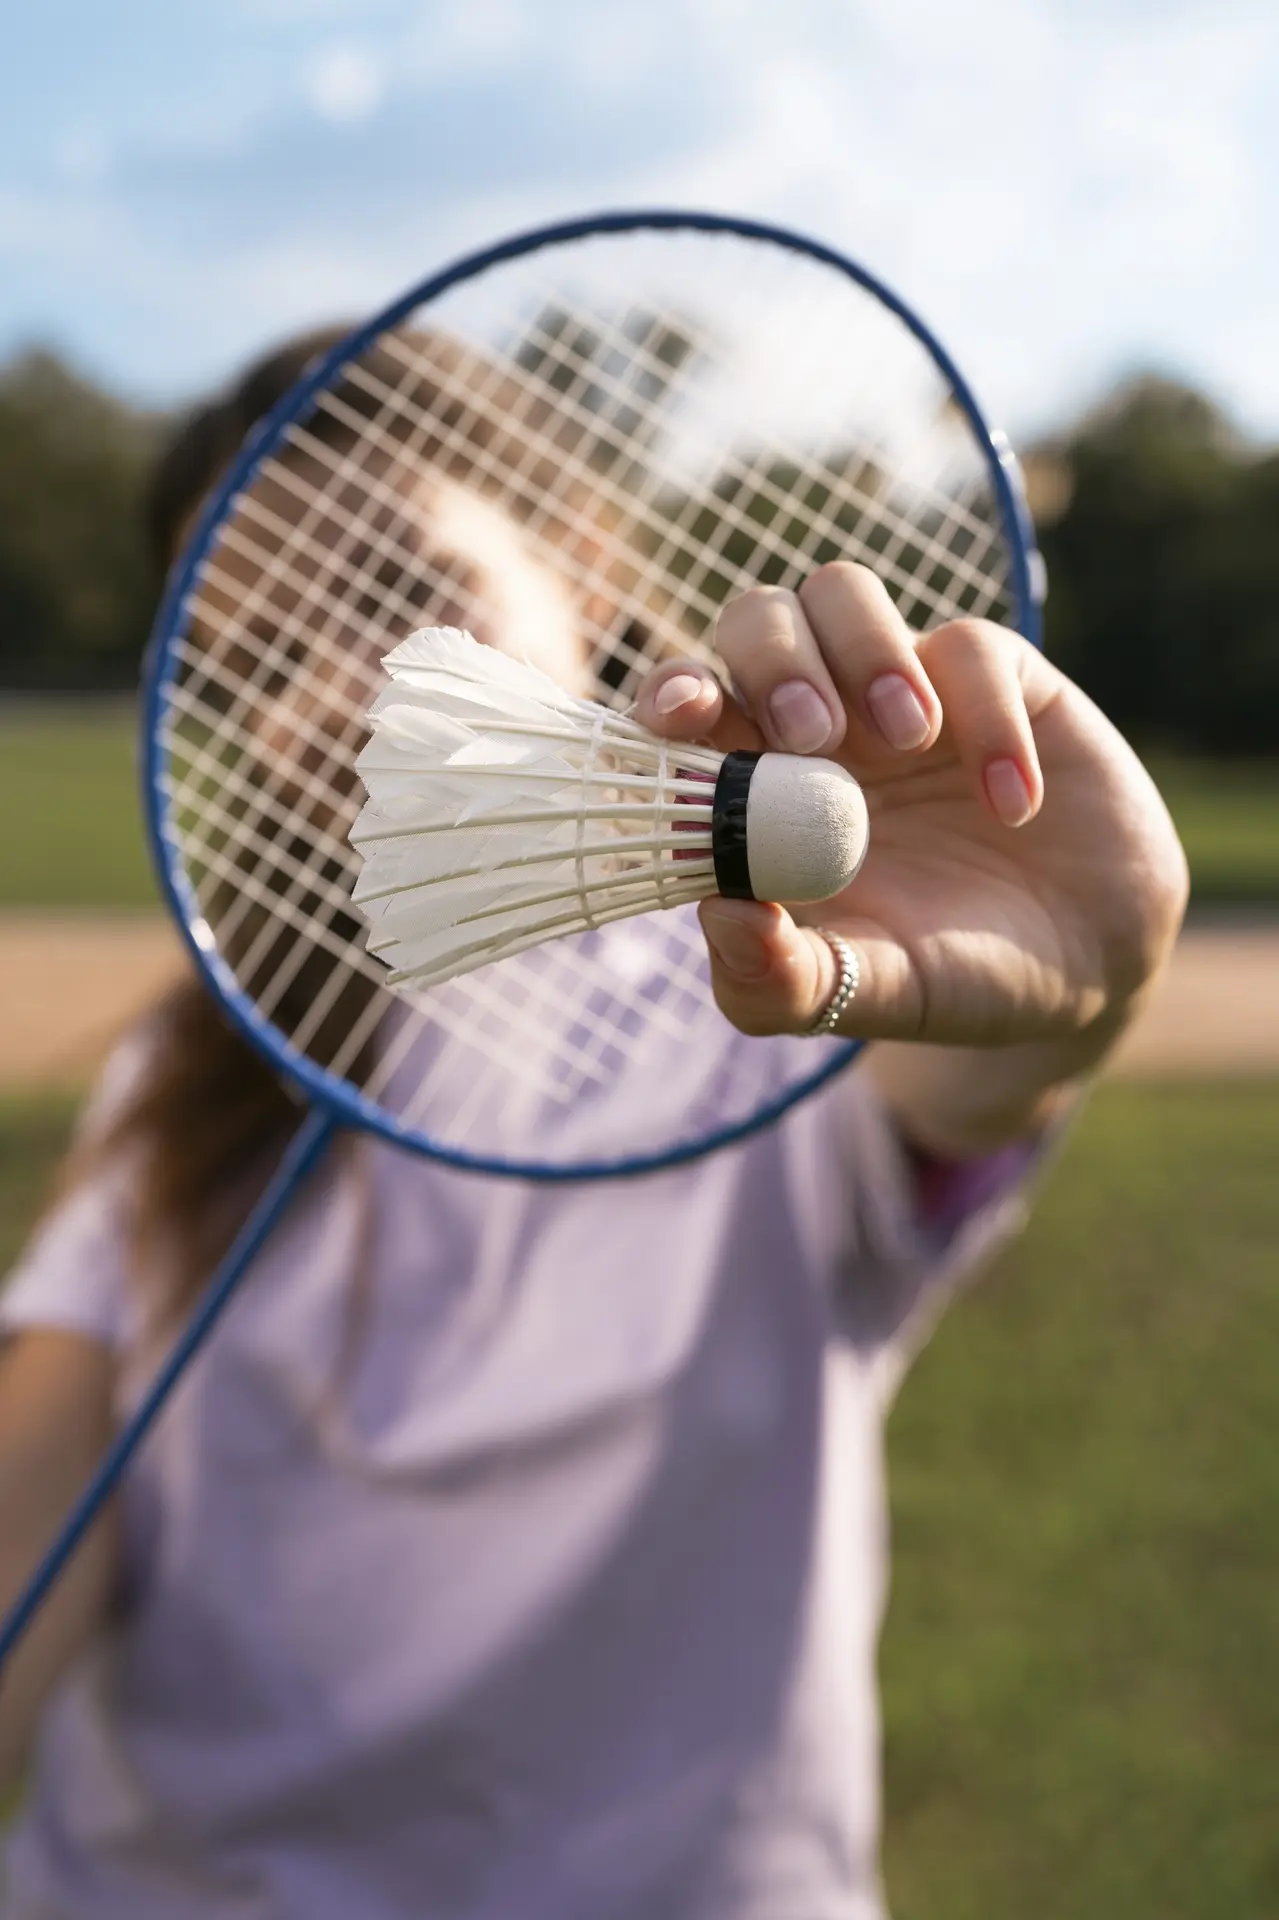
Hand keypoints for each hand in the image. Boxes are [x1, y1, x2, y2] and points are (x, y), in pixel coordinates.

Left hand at [635, 564, 1187, 1051]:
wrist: (1091, 966)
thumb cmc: (955, 976)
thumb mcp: (869, 994)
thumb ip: (783, 981)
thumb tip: (720, 917)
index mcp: (761, 790)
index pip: (685, 712)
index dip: (668, 696)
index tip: (680, 718)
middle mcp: (819, 724)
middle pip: (753, 621)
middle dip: (771, 660)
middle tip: (814, 734)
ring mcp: (903, 689)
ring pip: (840, 593)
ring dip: (862, 651)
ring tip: (909, 741)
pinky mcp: (996, 675)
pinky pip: (969, 645)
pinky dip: (987, 718)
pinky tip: (1011, 807)